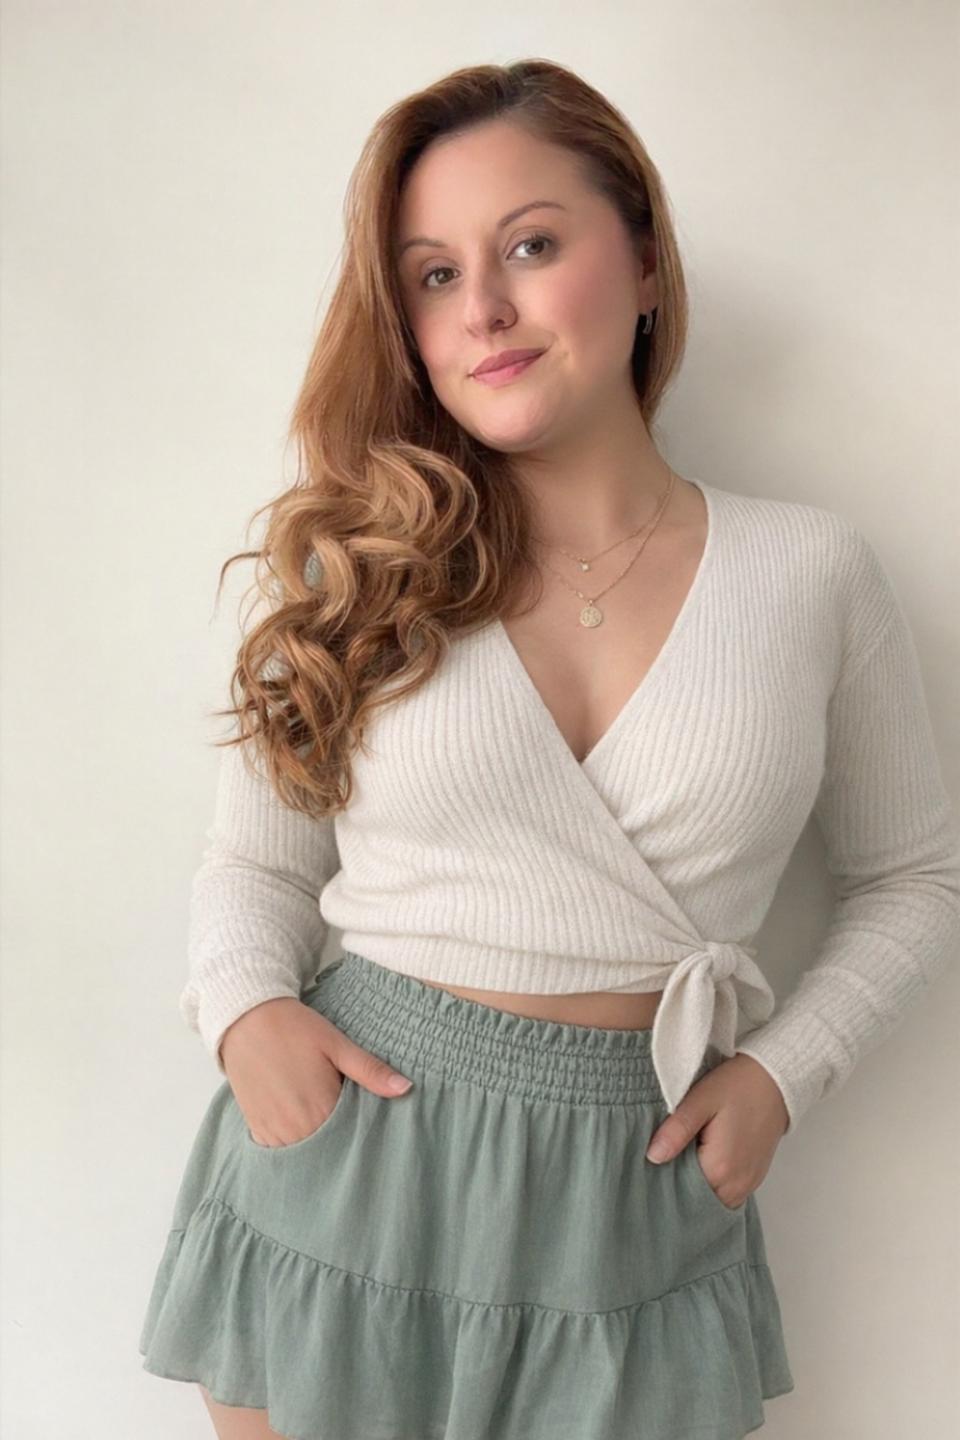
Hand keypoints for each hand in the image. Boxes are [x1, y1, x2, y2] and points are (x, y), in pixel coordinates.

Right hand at [219, 996, 413, 1147]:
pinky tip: (304, 1127)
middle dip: (342, 1142)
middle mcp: (296, 1128)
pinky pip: (281, 1151)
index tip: (371, 1126)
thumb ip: (370, 1070)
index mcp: (320, 1109)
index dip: (363, 1132)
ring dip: (318, 1144)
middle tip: (349, 1123)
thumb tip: (406, 1088)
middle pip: (329, 1149)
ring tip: (328, 1126)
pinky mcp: (257, 1129)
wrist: (246, 1018)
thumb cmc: (295, 1028)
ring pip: (305, 1153)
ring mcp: (273, 1132)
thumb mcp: (337, 1044)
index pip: (352, 1138)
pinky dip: (295, 1143)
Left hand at [644, 1054, 789, 1208]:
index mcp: (721, 1168)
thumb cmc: (737, 1086)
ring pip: (714, 1200)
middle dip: (679, 1188)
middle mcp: (737, 1185)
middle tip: (664, 1162)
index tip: (652, 1167)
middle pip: (699, 1201)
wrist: (775, 1079)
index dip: (664, 1181)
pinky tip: (701, 1161)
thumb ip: (677, 1130)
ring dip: (697, 1186)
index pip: (682, 1193)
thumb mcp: (700, 1100)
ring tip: (681, 1160)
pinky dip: (712, 1184)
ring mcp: (749, 1184)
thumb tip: (653, 1157)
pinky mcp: (754, 1178)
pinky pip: (727, 1193)